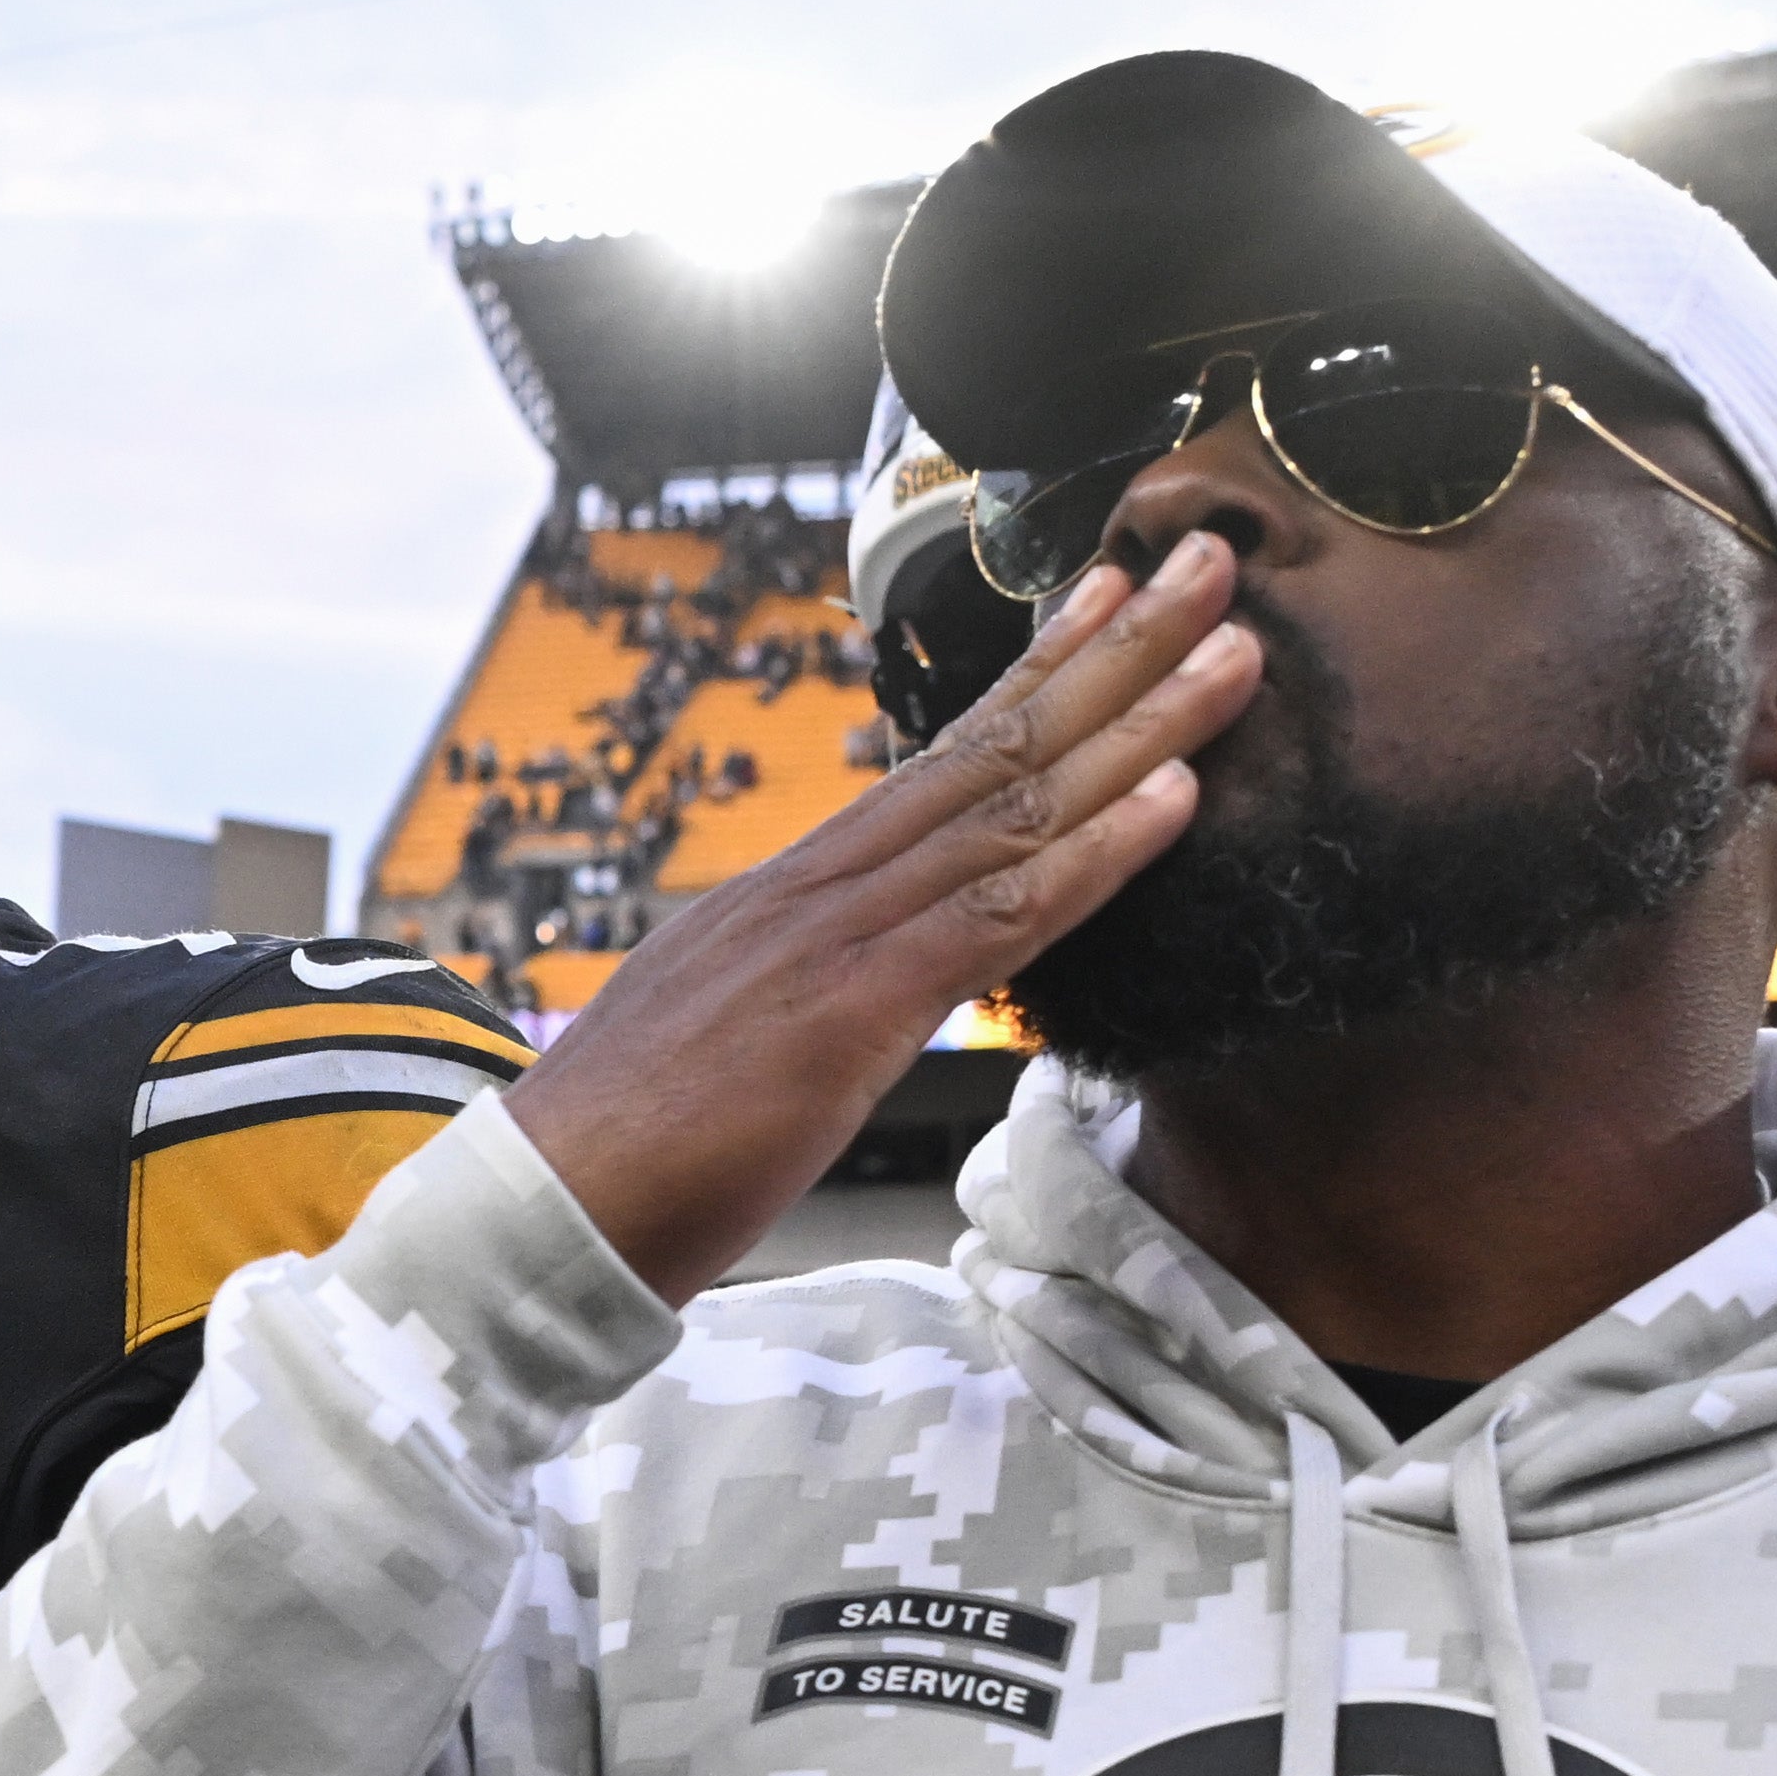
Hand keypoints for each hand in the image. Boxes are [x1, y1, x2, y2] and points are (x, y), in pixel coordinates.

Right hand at [503, 534, 1255, 1302]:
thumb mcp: (725, 1040)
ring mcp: (834, 937)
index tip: (1111, 599)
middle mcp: (818, 885)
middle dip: (1115, 649)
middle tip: (1210, 562)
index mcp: (791, 891)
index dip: (1038, 675)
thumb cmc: (626, 1155)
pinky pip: (1000, 917)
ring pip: (1015, 807)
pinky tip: (1176, 796)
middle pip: (994, 745)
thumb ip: (795, 991)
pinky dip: (1098, 852)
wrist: (540, 1213)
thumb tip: (844, 984)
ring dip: (1141, 724)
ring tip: (1237, 649)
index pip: (940, 762)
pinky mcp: (850, 1013)